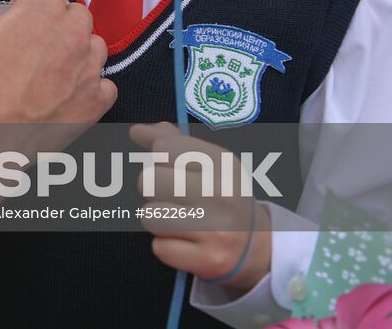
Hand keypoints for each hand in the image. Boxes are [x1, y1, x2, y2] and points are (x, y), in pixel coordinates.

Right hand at [0, 0, 115, 130]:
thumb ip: (1, 27)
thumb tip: (0, 25)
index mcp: (42, 8)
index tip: (26, 12)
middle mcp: (73, 31)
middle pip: (80, 15)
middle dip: (63, 26)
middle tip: (41, 46)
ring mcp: (89, 66)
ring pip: (97, 47)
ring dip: (80, 55)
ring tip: (56, 73)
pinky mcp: (97, 99)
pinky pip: (106, 86)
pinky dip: (92, 90)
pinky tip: (71, 98)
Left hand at [129, 123, 271, 292]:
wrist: (256, 245)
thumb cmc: (221, 196)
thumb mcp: (208, 162)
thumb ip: (171, 140)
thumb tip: (135, 131)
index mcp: (222, 163)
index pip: (163, 148)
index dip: (161, 159)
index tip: (177, 169)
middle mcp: (221, 194)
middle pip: (148, 181)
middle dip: (154, 190)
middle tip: (175, 198)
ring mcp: (216, 229)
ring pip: (149, 216)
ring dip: (157, 219)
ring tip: (180, 220)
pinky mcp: (209, 260)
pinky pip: (159, 247)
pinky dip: (166, 246)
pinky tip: (187, 242)